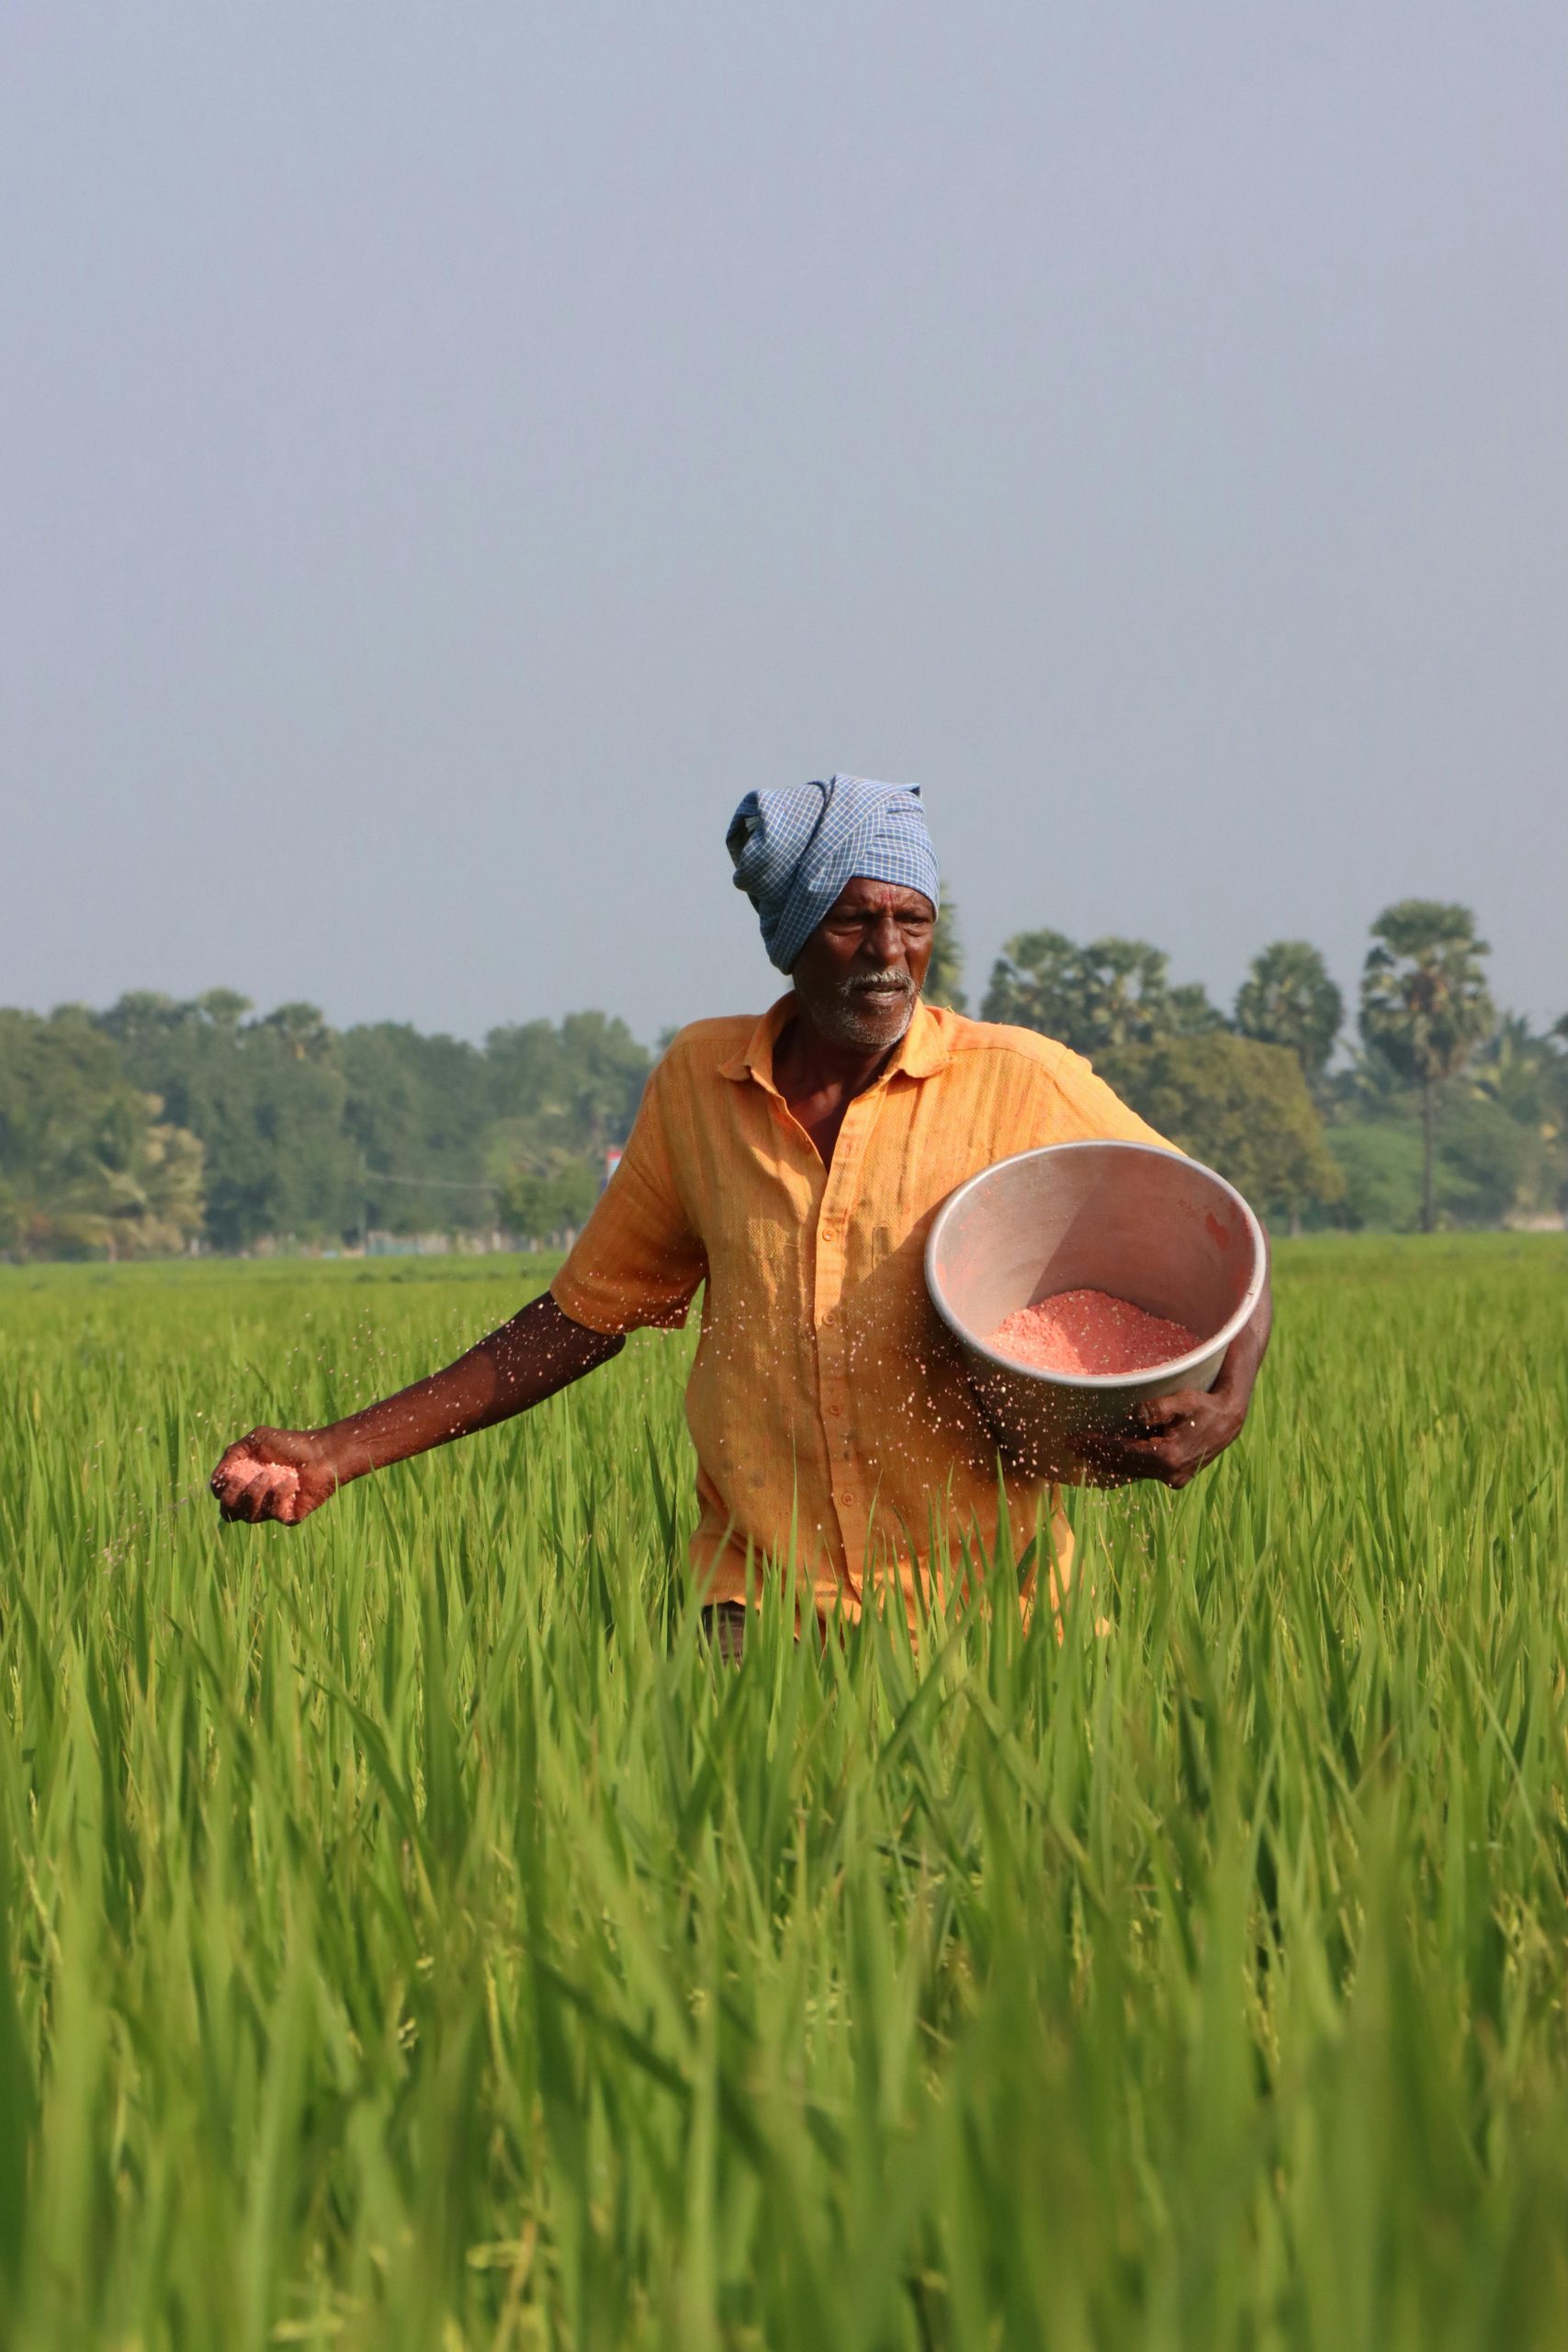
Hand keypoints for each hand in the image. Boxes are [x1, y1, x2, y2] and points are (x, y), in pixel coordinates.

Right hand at [210, 1426, 340, 1524]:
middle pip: (228, 1512)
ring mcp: (271, 1510)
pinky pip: (275, 1514)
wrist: (322, 1452)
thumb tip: (218, 1478)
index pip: (221, 1495)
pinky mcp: (289, 1516)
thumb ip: (232, 1455)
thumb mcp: (255, 1441)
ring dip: (256, 1493)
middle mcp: (255, 1499)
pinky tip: (291, 1482)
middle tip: (244, 1479)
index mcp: (244, 1483)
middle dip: (232, 1496)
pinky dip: (280, 1495)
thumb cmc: (290, 1444)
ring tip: (270, 1475)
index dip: (221, 1488)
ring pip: (250, 1516)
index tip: (231, 1473)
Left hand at [1079, 1380, 1244, 1490]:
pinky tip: (1107, 1463)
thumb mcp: (1184, 1400)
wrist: (1230, 1421)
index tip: (1075, 1438)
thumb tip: (1135, 1414)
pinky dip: (1123, 1467)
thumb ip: (1159, 1408)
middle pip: (1123, 1465)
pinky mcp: (1175, 1478)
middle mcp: (1169, 1473)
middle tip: (1071, 1446)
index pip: (1122, 1452)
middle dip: (1096, 1455)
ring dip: (1107, 1464)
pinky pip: (1142, 1473)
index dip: (1097, 1445)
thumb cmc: (1204, 1406)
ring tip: (1083, 1454)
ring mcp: (1173, 1479)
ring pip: (1131, 1473)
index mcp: (1168, 1456)